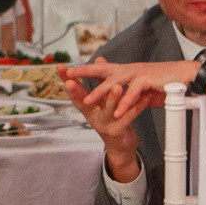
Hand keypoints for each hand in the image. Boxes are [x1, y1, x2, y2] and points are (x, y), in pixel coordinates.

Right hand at [64, 58, 146, 177]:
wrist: (121, 145)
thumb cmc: (112, 117)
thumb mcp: (103, 99)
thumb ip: (101, 80)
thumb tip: (98, 59)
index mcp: (88, 107)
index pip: (75, 91)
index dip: (67, 80)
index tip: (60, 68)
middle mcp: (93, 116)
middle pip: (83, 103)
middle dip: (76, 92)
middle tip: (71, 81)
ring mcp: (105, 124)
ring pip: (109, 110)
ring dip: (112, 98)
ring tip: (116, 87)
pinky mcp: (119, 131)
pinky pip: (129, 117)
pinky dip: (136, 107)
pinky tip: (144, 97)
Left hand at [65, 57, 198, 124]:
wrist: (185, 76)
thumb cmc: (163, 82)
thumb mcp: (140, 87)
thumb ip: (126, 91)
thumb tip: (116, 97)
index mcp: (125, 70)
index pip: (100, 69)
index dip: (84, 71)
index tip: (67, 73)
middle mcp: (129, 69)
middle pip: (102, 70)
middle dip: (84, 74)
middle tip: (67, 78)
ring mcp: (138, 73)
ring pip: (115, 82)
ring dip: (101, 92)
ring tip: (88, 100)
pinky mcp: (148, 80)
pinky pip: (134, 93)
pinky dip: (126, 103)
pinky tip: (118, 113)